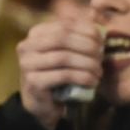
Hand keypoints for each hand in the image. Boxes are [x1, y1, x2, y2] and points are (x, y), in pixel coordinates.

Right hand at [17, 11, 101, 129]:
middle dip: (87, 46)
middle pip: (62, 38)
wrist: (43, 104)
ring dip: (87, 64)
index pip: (64, 25)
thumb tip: (100, 29)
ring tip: (99, 71)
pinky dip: (82, 77)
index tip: (102, 40)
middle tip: (101, 56)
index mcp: (36, 34)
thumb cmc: (59, 75)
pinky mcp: (33, 82)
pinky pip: (63, 75)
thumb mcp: (68, 53)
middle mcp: (27, 46)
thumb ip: (79, 38)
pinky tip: (93, 81)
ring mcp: (27, 64)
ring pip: (63, 57)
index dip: (86, 31)